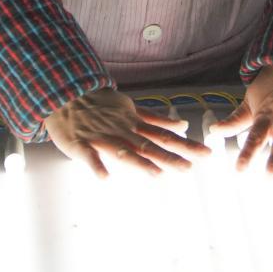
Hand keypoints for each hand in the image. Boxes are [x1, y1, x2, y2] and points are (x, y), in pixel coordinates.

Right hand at [42, 88, 211, 178]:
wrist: (67, 93)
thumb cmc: (100, 104)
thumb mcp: (131, 107)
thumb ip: (155, 119)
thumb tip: (182, 124)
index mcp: (133, 123)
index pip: (163, 135)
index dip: (184, 144)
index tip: (205, 153)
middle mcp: (122, 130)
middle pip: (149, 145)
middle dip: (170, 157)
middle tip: (190, 168)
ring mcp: (102, 137)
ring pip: (123, 151)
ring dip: (139, 163)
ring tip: (156, 174)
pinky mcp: (80, 144)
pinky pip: (88, 156)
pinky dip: (96, 166)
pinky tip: (104, 178)